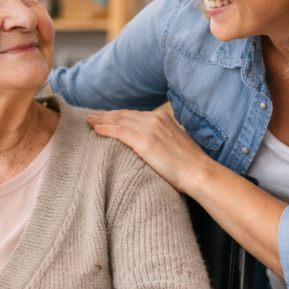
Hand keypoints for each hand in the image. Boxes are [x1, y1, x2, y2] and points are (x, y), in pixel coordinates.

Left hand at [86, 108, 210, 194]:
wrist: (199, 174)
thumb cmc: (190, 165)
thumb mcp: (176, 144)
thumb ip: (163, 139)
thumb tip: (155, 145)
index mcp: (164, 118)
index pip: (135, 114)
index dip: (119, 115)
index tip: (107, 116)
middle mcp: (156, 120)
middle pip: (125, 114)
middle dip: (107, 114)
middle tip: (92, 116)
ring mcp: (150, 130)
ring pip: (119, 120)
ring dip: (102, 119)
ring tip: (90, 120)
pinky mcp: (145, 142)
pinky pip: (120, 131)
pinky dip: (106, 129)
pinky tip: (96, 129)